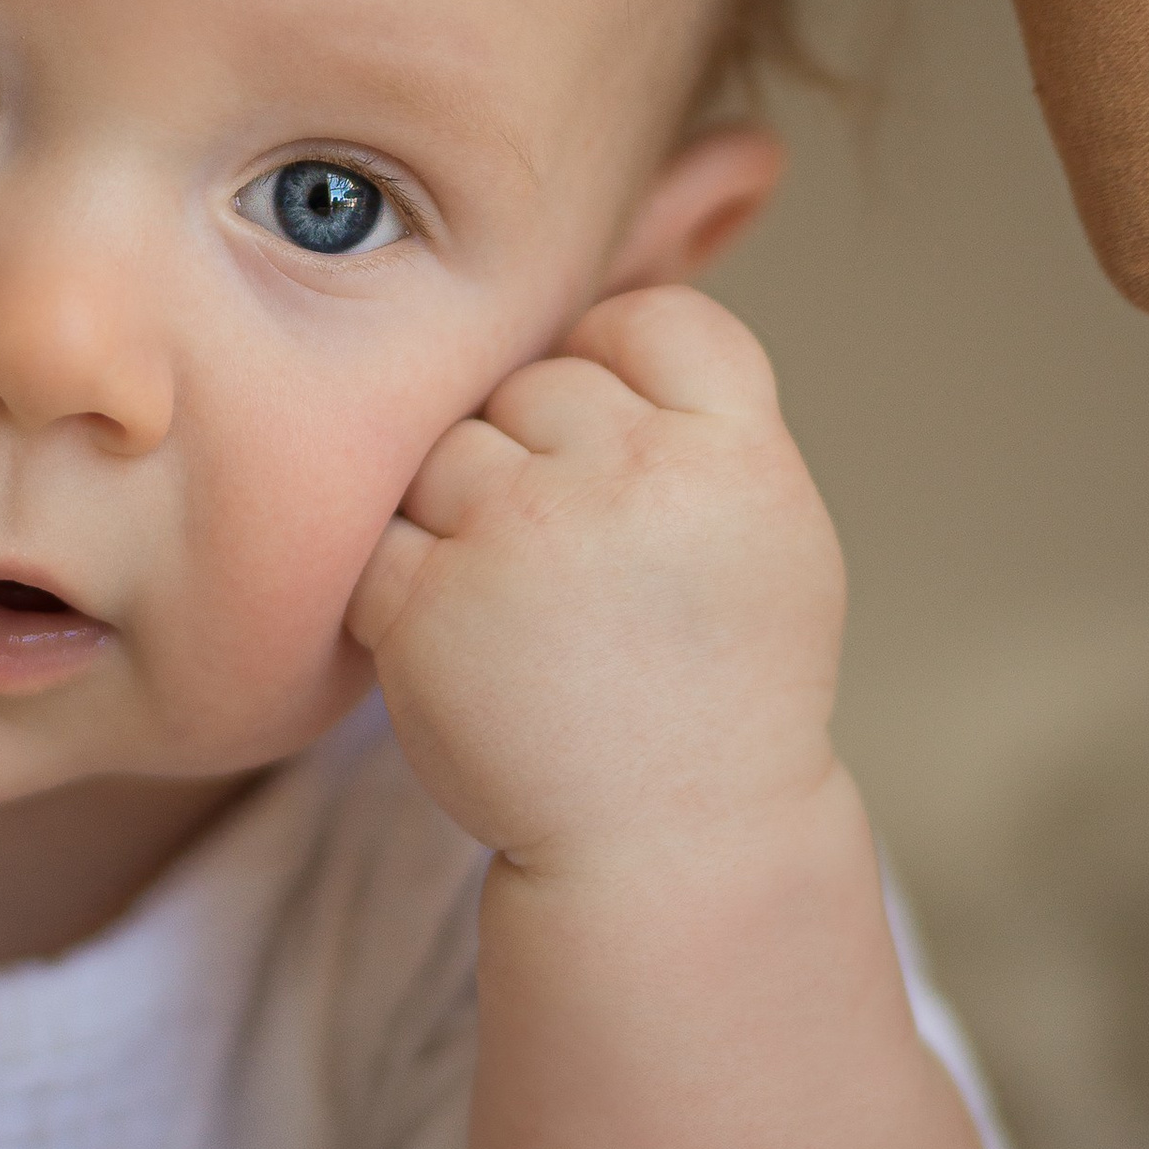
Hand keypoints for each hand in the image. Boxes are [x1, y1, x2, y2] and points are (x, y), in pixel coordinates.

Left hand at [348, 286, 844, 872]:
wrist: (674, 846)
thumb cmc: (720, 686)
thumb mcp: (767, 531)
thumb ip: (701, 419)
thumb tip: (606, 302)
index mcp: (734, 453)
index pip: (650, 317)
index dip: (617, 364)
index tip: (614, 441)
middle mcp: (631, 478)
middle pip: (533, 384)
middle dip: (535, 455)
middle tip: (573, 564)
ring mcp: (520, 536)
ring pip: (446, 451)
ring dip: (461, 517)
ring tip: (525, 611)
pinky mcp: (425, 605)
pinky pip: (382, 540)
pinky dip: (407, 592)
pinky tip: (472, 651)